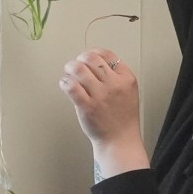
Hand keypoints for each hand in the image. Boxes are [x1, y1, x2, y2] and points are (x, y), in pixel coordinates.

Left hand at [60, 50, 148, 176]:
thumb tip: (95, 61)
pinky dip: (64, 82)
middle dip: (80, 59)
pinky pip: (71, 86)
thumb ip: (116, 76)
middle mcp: (114, 85)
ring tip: (69, 73)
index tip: (87, 58)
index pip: (107, 55)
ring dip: (70, 68)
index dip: (94, 53)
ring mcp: (100, 95)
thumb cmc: (122, 117)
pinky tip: (65, 85)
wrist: (120, 140)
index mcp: (126, 78)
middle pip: (92, 59)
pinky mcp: (87, 106)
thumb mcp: (128, 92)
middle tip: (75, 65)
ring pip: (79, 69)